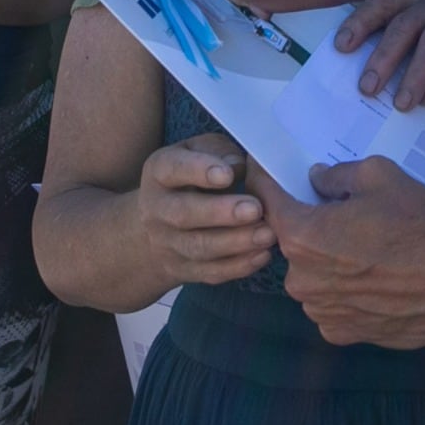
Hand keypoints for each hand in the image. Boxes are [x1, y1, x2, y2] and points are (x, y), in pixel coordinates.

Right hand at [136, 133, 276, 285]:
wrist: (156, 226)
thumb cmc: (190, 178)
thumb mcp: (197, 152)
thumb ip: (218, 151)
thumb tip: (238, 166)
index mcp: (159, 172)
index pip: (174, 169)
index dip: (200, 170)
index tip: (228, 174)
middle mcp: (158, 210)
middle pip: (184, 214)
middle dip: (221, 213)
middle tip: (255, 209)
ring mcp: (168, 244)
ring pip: (199, 247)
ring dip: (236, 243)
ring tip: (267, 234)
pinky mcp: (183, 269)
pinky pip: (210, 272)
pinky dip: (238, 266)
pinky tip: (262, 254)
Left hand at [255, 157, 424, 348]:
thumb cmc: (419, 225)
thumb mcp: (378, 176)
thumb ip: (336, 176)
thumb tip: (316, 180)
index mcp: (302, 236)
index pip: (267, 202)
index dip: (266, 184)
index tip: (265, 174)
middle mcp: (302, 278)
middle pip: (291, 243)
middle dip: (309, 227)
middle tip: (342, 217)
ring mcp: (321, 311)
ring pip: (312, 277)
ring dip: (327, 263)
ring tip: (364, 252)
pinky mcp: (342, 333)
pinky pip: (330, 304)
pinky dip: (343, 292)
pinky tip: (372, 281)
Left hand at [332, 0, 424, 108]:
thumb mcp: (422, 43)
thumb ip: (397, 46)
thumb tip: (359, 76)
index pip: (384, 3)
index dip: (361, 23)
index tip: (341, 48)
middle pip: (408, 22)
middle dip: (384, 56)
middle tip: (368, 88)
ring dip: (414, 72)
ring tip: (401, 104)